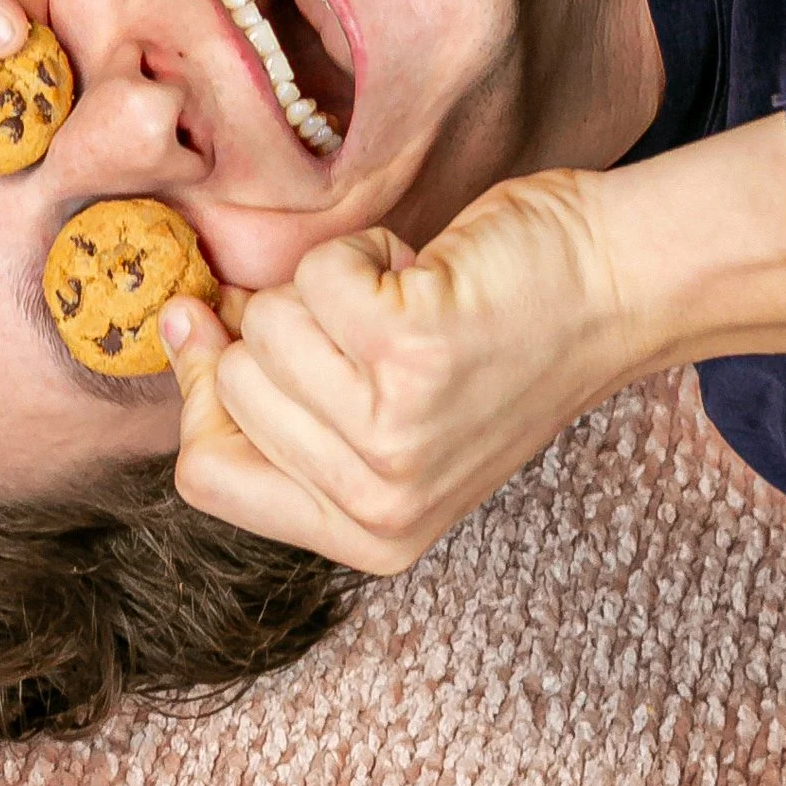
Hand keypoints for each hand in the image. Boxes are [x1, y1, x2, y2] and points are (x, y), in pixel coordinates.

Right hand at [164, 117, 785, 571]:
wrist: (613, 286)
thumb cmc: (495, 339)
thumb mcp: (381, 413)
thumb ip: (278, 403)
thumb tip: (173, 328)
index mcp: (370, 535)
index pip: (208, 475)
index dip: (205, 394)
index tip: (224, 331)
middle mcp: (381, 499)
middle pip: (232, 389)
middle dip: (283, 326)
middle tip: (371, 323)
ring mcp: (395, 431)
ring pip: (264, 326)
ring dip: (326, 286)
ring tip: (405, 298)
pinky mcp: (409, 352)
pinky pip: (314, 276)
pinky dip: (363, 249)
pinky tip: (423, 269)